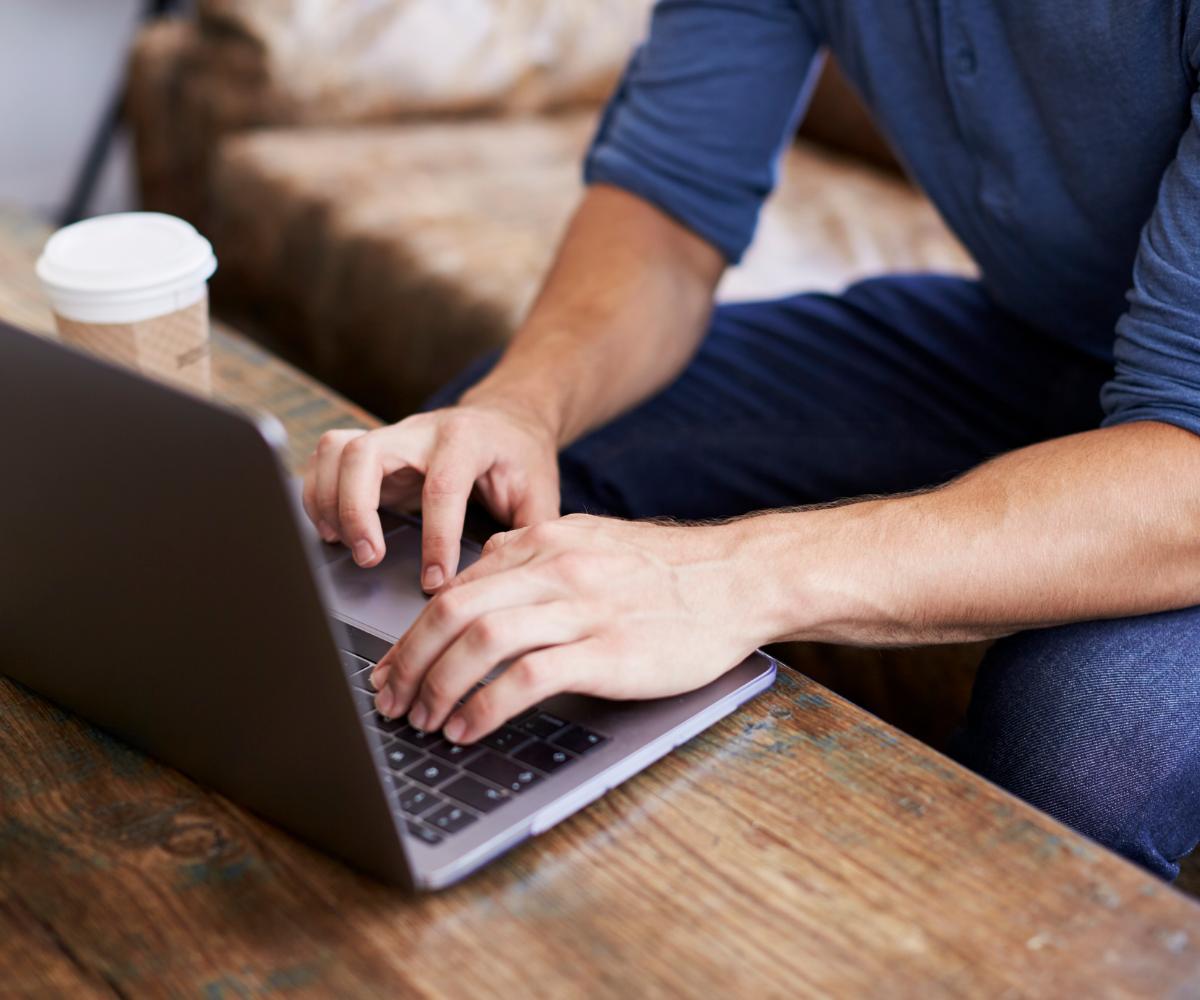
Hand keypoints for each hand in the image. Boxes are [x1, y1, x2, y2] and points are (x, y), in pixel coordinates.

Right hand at [302, 402, 559, 589]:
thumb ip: (528, 534)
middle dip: (358, 510)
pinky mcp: (373, 450)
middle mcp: (422, 430)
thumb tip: (509, 580)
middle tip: (369, 558)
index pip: (442, 487)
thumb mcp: (540, 493)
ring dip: (330, 501)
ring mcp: (392, 436)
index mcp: (468, 438)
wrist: (507, 420)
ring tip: (343, 544)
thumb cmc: (521, 458)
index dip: (435, 538)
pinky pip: (327, 459)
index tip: (435, 581)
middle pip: (366, 454)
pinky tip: (332, 530)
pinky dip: (318, 494)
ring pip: (337, 450)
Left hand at [368, 514, 762, 742]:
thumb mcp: (594, 542)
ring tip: (423, 720)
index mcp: (546, 541)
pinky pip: (527, 677)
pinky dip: (485, 706)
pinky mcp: (607, 650)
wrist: (740, 578)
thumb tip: (482, 575)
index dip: (412, 632)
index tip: (394, 667)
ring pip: (480, 638)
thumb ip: (537, 556)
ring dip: (438, 684)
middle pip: (452, 610)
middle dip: (408, 660)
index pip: (456, 586)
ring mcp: (581, 608)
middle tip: (390, 699)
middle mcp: (555, 568)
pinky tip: (468, 728)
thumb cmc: (669, 572)